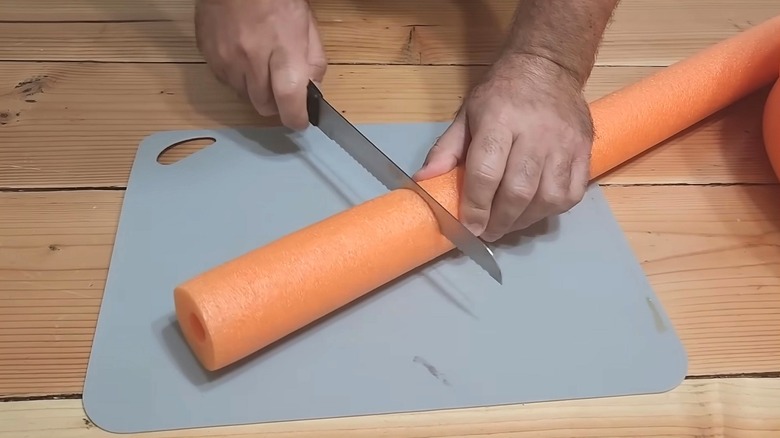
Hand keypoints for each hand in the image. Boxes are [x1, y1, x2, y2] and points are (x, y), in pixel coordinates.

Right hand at [194, 0, 326, 129]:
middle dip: (277, 104)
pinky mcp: (210, 58)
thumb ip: (314, 62)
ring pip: (245, 97)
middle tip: (282, 90)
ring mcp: (228, 60)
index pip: (290, 100)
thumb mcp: (307, 26)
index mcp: (284, 51)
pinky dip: (239, 78)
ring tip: (262, 65)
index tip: (300, 120)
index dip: (296, 117)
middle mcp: (253, 60)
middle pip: (265, 106)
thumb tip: (313, 90)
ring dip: (256, 90)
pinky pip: (227, 82)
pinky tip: (244, 57)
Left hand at [413, 54, 593, 241]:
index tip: (469, 227)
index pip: (486, 172)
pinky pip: (572, 193)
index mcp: (499, 121)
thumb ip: (446, 150)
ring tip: (509, 223)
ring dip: (525, 220)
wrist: (548, 65)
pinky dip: (552, 210)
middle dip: (500, 221)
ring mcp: (564, 143)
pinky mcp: (583, 150)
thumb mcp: (467, 114)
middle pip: (518, 190)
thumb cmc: (501, 93)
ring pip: (548, 198)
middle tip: (487, 232)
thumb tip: (423, 182)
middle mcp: (535, 134)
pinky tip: (535, 210)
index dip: (476, 206)